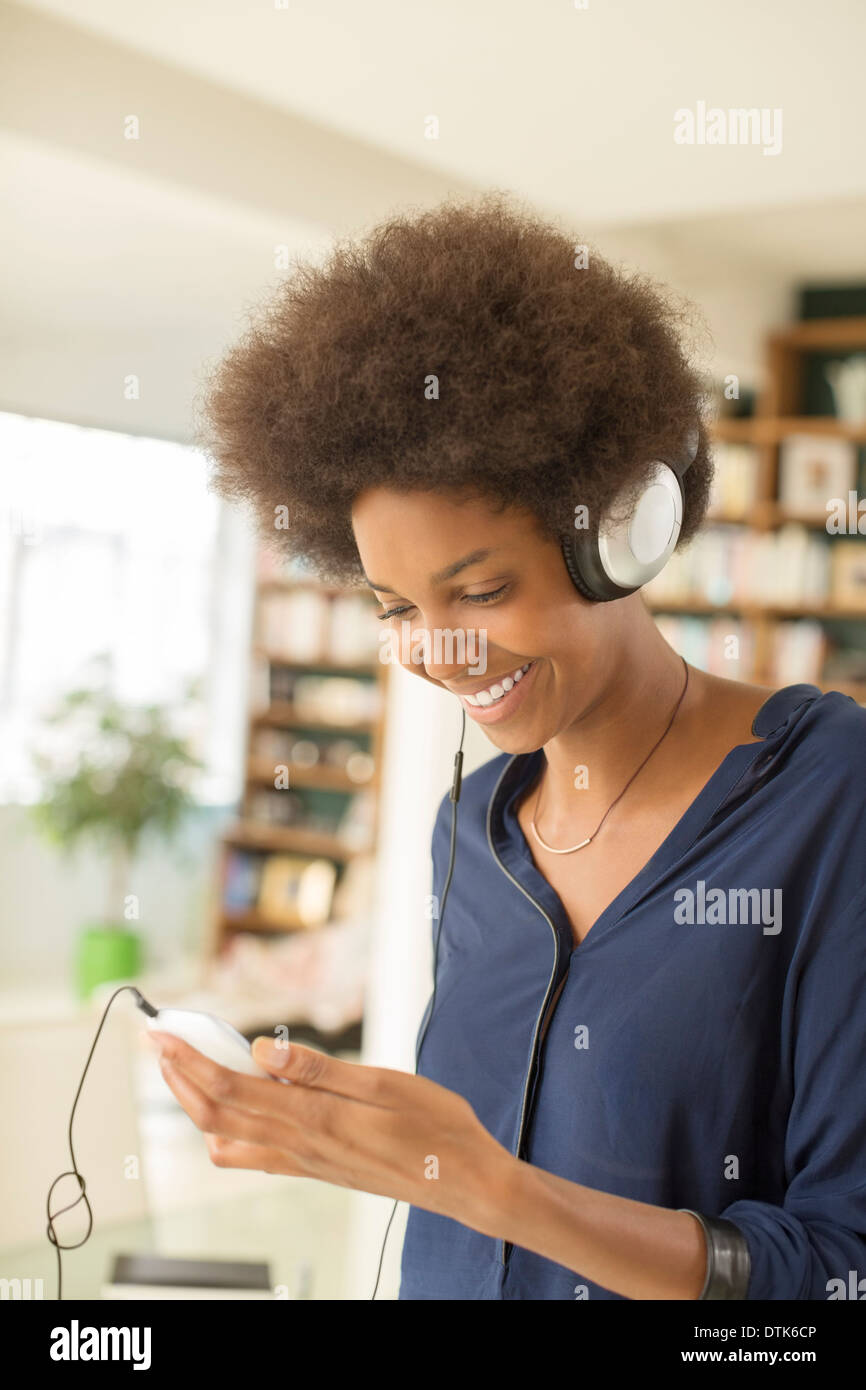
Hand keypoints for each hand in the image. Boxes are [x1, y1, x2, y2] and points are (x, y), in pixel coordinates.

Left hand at [147, 1031, 516, 1233]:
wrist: (462, 1181)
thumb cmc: (434, 1127)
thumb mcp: (385, 1083)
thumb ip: (319, 1070)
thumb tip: (262, 1050)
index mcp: (314, 1116)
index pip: (232, 1087)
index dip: (190, 1060)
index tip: (163, 1035)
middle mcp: (300, 1144)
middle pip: (219, 1113)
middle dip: (181, 1077)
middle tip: (158, 1044)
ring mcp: (305, 1161)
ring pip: (230, 1138)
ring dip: (198, 1104)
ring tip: (187, 1070)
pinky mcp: (316, 1169)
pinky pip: (256, 1156)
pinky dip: (229, 1134)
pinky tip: (234, 1115)